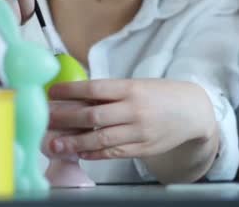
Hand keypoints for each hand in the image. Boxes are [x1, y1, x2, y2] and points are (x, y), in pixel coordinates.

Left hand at [45, 79, 215, 159]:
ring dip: (74, 142)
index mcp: (132, 88)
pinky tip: (80, 152)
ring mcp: (139, 131)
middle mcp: (134, 110)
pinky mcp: (143, 148)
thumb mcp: (139, 85)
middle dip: (64, 118)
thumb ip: (112, 93)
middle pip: (92, 115)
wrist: (193, 112)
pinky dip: (94, 153)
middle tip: (44, 119)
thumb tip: (77, 98)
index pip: (94, 89)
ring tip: (54, 144)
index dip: (69, 91)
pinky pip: (114, 152)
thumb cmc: (162, 95)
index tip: (51, 92)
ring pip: (100, 139)